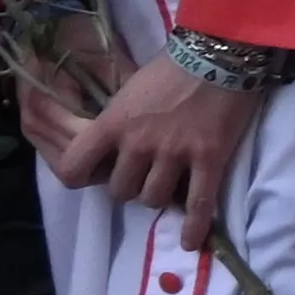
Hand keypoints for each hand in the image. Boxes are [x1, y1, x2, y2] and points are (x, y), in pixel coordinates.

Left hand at [44, 56, 277, 245]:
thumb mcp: (130, 90)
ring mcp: (174, 154)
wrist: (220, 53)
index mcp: (113, 124)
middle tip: (144, 176)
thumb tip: (116, 146)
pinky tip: (189, 241)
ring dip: (159, 196)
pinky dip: (194, 227)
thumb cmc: (172, 66)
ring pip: (153, 199)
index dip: (81, 179)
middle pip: (120, 191)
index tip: (94, 176)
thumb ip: (118, 121)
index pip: (74, 168)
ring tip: (170, 187)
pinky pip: (199, 203)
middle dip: (130, 187)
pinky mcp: (209, 159)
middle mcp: (138, 144)